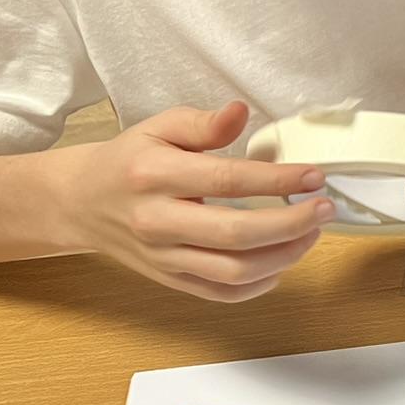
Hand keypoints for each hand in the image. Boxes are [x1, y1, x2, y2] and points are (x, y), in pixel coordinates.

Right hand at [59, 101, 332, 301]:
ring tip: (310, 234)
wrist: (79, 203)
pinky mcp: (169, 280)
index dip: (278, 180)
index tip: (314, 176)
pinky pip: (220, 293)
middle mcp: (158, 221)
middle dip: (291, 224)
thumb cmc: (128, 160)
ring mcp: (163, 257)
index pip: (228, 181)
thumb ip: (203, 123)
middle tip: (324, 209)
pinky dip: (258, 285)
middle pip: (235, 234)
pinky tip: (280, 263)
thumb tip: (241, 111)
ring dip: (283, 257)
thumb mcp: (159, 127)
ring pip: (233, 272)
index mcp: (155, 176)